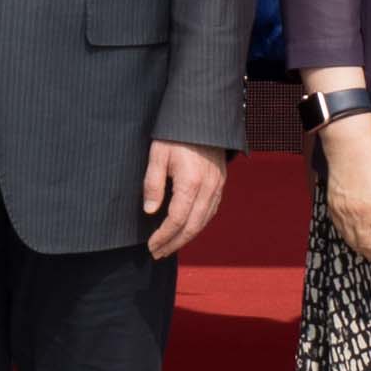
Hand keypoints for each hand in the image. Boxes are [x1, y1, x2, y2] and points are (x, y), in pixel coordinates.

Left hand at [140, 140, 226, 260]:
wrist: (203, 117)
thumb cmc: (176, 134)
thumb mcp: (158, 154)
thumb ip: (153, 183)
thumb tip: (150, 212)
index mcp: (191, 182)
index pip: (177, 220)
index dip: (163, 236)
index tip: (151, 245)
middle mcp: (208, 188)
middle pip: (192, 227)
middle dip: (174, 243)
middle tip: (157, 253)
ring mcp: (217, 187)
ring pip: (203, 222)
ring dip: (186, 238)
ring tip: (169, 246)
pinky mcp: (220, 184)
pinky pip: (210, 212)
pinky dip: (198, 225)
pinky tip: (187, 229)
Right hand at [318, 118, 370, 267]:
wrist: (349, 144)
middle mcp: (360, 216)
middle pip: (367, 247)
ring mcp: (344, 212)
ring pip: (352, 242)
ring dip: (362, 250)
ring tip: (369, 253)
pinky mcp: (333, 207)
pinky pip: (340, 230)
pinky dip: (348, 238)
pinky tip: (354, 239)